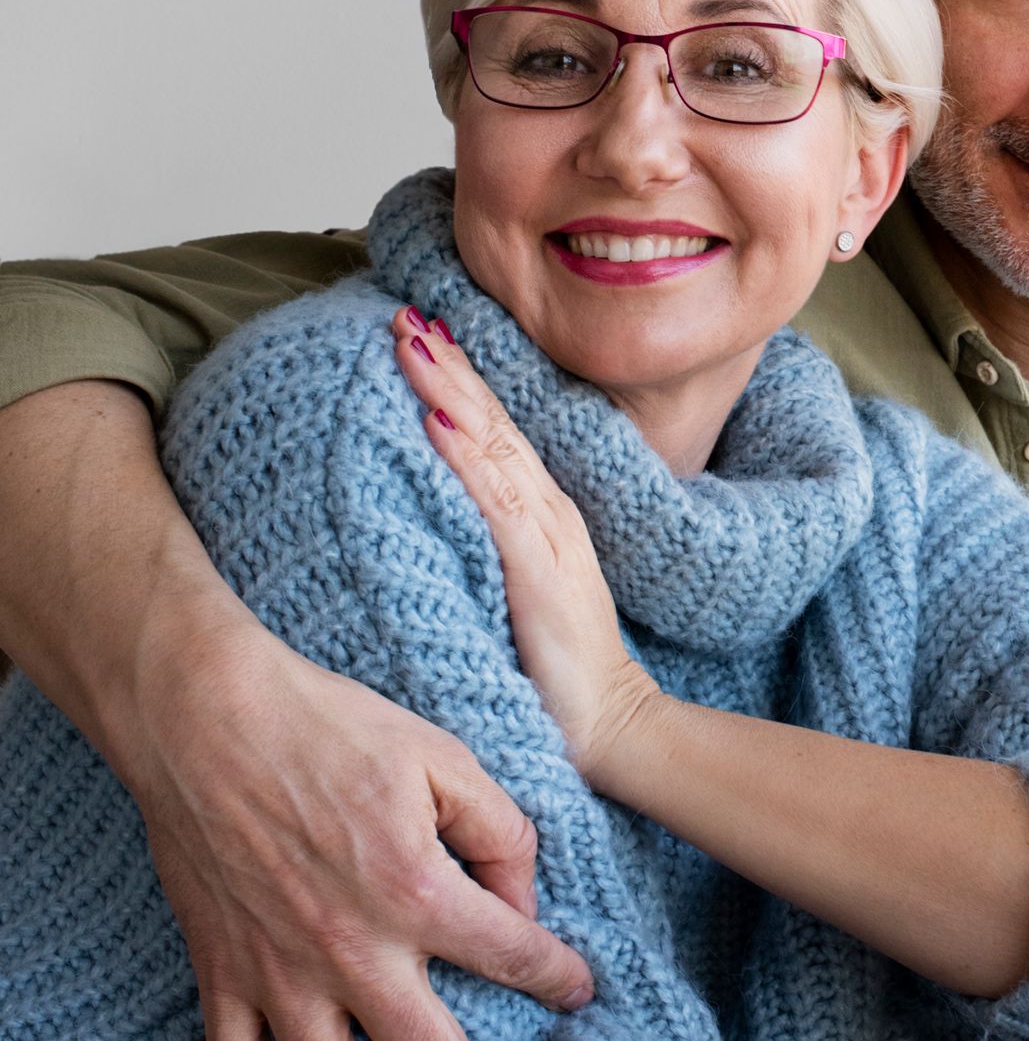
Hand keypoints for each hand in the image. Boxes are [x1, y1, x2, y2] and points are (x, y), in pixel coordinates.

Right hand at [130, 619, 593, 1040]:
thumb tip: (523, 904)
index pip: (514, 959)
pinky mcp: (222, 979)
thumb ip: (499, 832)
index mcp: (414, 891)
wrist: (204, 719)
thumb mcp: (441, 756)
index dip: (561, 981)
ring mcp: (278, 976)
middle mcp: (349, 952)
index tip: (577, 991)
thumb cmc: (326, 726)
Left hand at [393, 313, 659, 785]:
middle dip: (447, 365)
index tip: (418, 334)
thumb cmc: (558, 668)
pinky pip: (494, 502)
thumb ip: (488, 549)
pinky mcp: (537, 570)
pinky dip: (465, 457)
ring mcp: (546, 536)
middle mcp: (547, 511)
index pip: (494, 434)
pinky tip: (436, 422)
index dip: (458, 381)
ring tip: (413, 343)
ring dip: (450, 390)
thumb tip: (435, 517)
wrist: (612, 726)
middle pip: (491, 423)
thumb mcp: (516, 593)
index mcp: (540, 514)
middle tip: (403, 314)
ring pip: (491, 446)